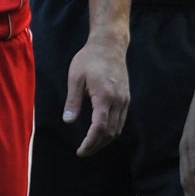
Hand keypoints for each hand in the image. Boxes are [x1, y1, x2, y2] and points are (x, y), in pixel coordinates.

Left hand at [63, 37, 129, 156]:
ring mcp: (124, 99)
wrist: (109, 44)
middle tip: (83, 151)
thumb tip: (68, 121)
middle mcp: (118, 100)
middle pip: (110, 132)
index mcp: (104, 95)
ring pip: (117, 129)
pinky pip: (121, 120)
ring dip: (104, 141)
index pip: (99, 127)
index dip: (90, 143)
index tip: (80, 151)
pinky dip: (111, 131)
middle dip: (96, 145)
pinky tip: (101, 132)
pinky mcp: (126, 97)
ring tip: (90, 145)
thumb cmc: (89, 58)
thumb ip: (73, 101)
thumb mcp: (75, 77)